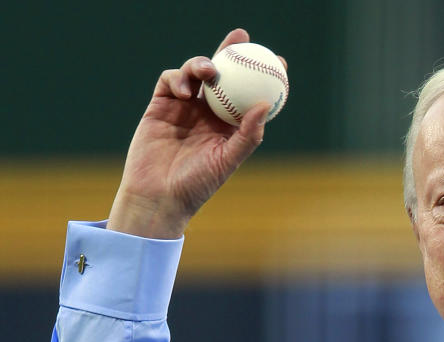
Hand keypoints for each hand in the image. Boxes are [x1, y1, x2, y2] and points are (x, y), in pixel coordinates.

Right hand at [107, 28, 283, 238]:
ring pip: (195, 73)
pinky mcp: (160, 105)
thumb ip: (248, 134)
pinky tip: (186, 90)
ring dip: (201, 64)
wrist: (159, 196)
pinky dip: (178, 78)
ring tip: (209, 71)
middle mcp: (208, 113)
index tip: (278, 61)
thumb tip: (264, 104)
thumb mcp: (228, 160)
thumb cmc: (197, 185)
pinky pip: (171, 81)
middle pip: (223, 76)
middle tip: (242, 36)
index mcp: (229, 126)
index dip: (262, 76)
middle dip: (231, 51)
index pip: (249, 94)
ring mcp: (184, 107)